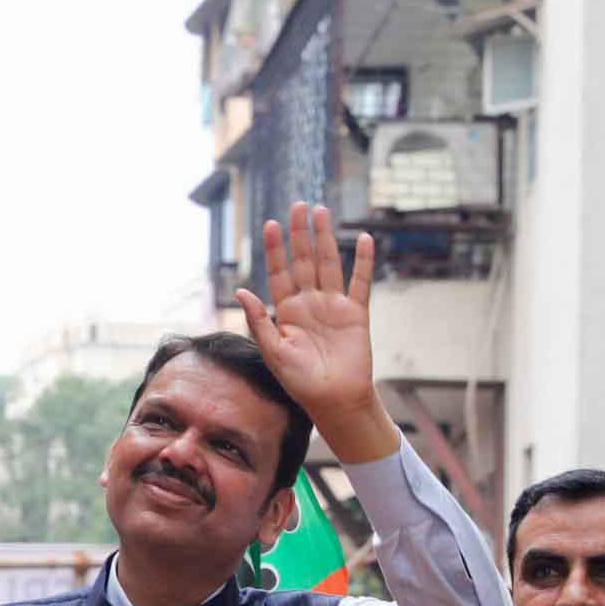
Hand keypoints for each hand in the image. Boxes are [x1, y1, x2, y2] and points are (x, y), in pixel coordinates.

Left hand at [236, 202, 396, 463]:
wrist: (333, 400)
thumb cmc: (299, 381)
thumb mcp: (273, 351)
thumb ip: (258, 321)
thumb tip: (241, 291)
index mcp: (286, 310)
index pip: (279, 272)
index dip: (275, 249)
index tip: (271, 224)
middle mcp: (309, 302)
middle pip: (304, 260)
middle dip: (300, 234)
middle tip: (299, 205)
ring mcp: (333, 305)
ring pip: (329, 264)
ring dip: (325, 238)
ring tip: (321, 211)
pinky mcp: (356, 313)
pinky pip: (360, 282)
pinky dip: (363, 261)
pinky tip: (363, 238)